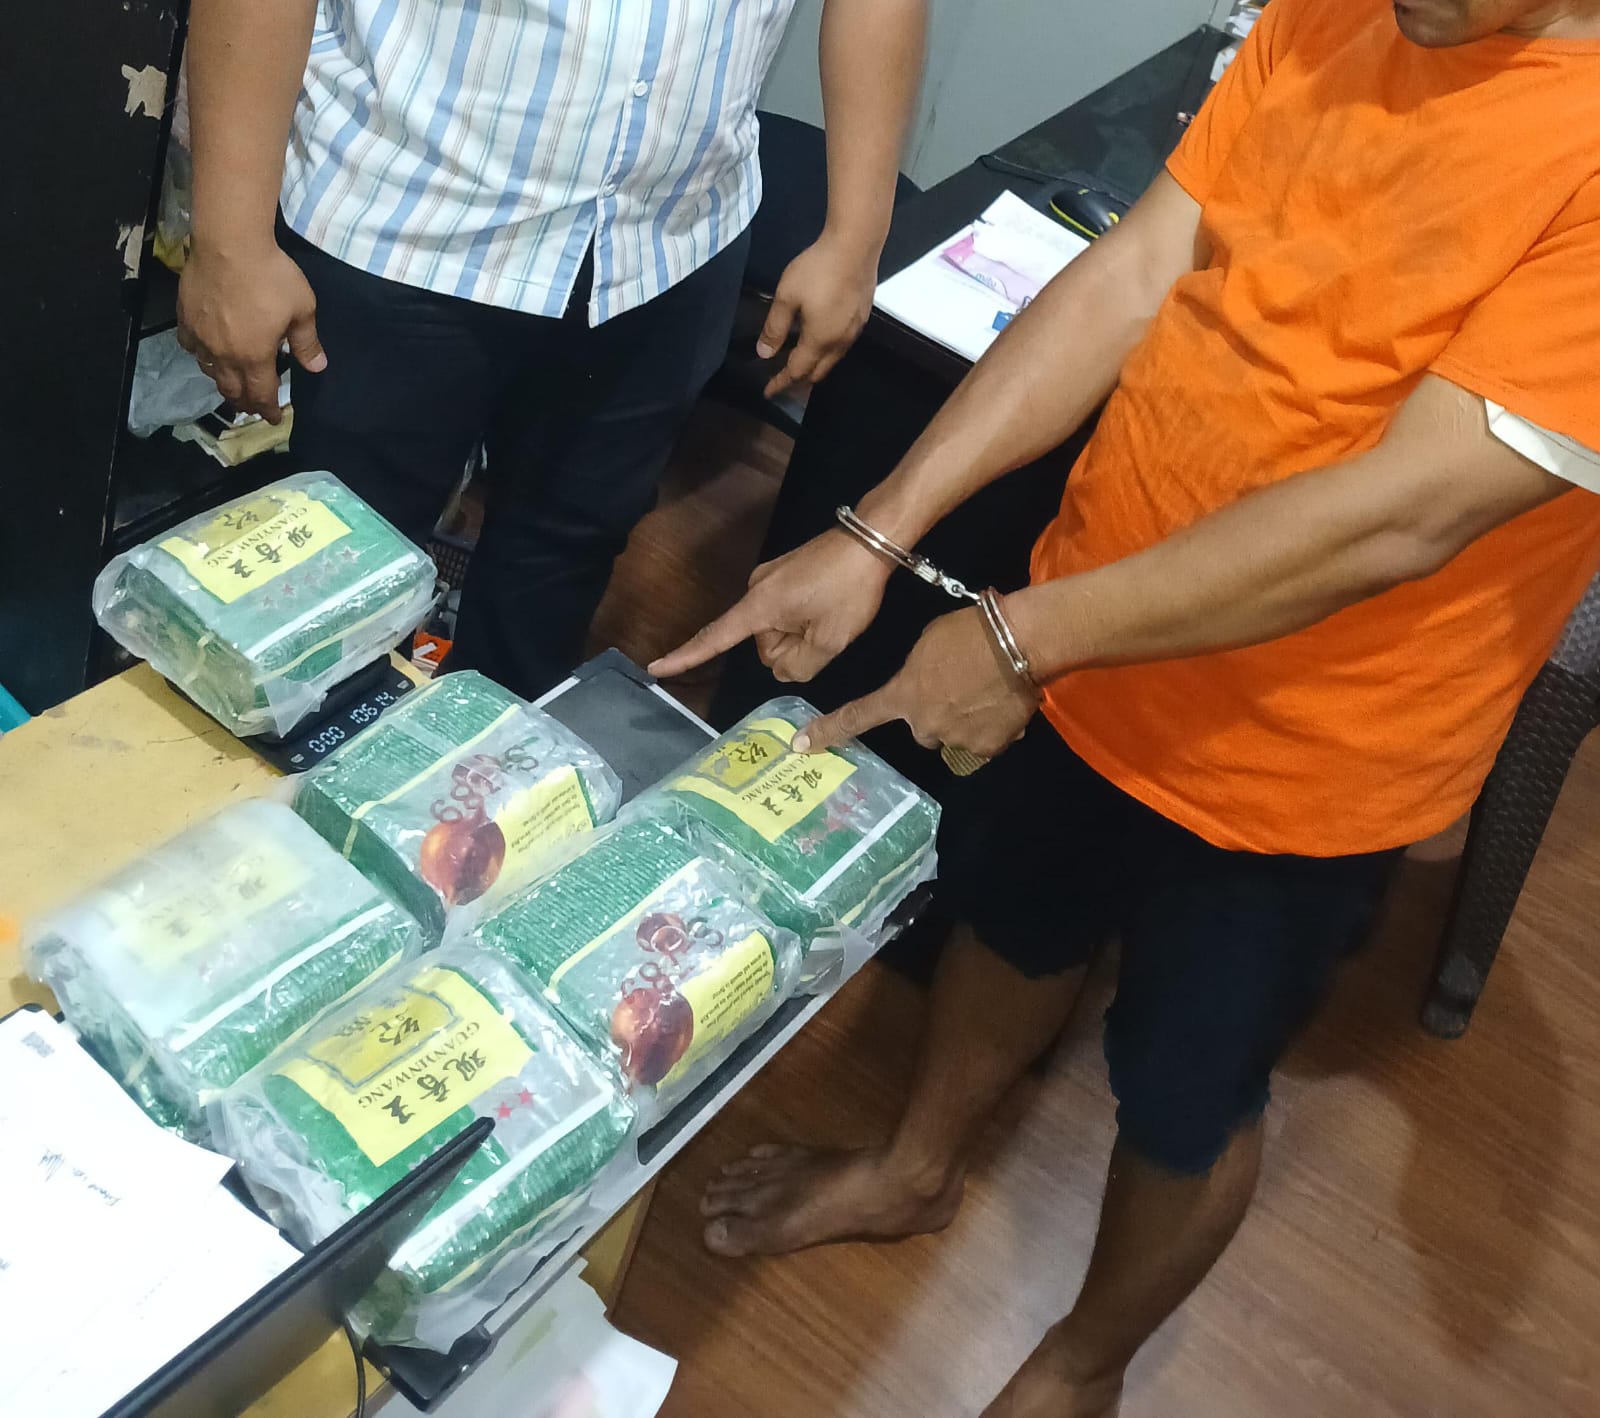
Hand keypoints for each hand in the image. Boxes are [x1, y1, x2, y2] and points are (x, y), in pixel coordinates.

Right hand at [177, 243, 326, 423]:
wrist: (229, 243)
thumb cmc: (271, 276)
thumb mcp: (302, 309)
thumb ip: (308, 342)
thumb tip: (317, 368)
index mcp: (255, 357)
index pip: (261, 395)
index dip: (268, 410)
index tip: (274, 419)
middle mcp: (224, 354)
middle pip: (232, 390)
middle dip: (244, 403)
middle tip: (253, 407)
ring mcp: (201, 337)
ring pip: (209, 371)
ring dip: (223, 381)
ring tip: (232, 382)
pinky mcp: (185, 318)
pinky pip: (190, 346)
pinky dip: (201, 356)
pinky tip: (206, 351)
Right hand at [649, 530, 891, 681]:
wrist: (869, 541)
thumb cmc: (848, 590)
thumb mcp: (830, 640)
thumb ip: (800, 666)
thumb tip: (782, 669)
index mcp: (759, 607)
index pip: (715, 639)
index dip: (686, 656)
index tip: (656, 668)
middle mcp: (755, 591)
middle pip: (761, 643)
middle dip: (789, 648)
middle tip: (825, 632)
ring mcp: (769, 580)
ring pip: (776, 629)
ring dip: (799, 633)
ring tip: (830, 614)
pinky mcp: (783, 574)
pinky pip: (784, 611)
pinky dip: (803, 619)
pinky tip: (827, 607)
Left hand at [759, 232, 877, 398]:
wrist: (856, 245)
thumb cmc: (818, 269)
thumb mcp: (787, 296)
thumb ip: (774, 327)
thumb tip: (764, 353)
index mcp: (819, 340)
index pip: (797, 372)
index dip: (781, 383)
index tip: (768, 392)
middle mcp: (840, 342)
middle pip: (818, 373)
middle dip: (799, 379)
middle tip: (782, 377)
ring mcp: (854, 331)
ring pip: (832, 360)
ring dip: (815, 365)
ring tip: (799, 359)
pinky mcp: (862, 317)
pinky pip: (842, 345)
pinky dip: (827, 351)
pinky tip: (820, 338)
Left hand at [794, 604, 1038, 758]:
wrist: (1015, 644)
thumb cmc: (967, 632)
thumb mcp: (927, 644)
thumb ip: (919, 671)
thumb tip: (932, 686)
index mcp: (904, 696)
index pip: (858, 716)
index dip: (829, 731)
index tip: (800, 745)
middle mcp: (924, 724)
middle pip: (922, 727)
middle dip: (935, 713)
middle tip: (958, 688)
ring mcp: (956, 739)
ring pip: (955, 735)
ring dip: (966, 720)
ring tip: (987, 692)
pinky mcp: (988, 747)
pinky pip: (985, 741)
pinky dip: (992, 727)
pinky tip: (1003, 703)